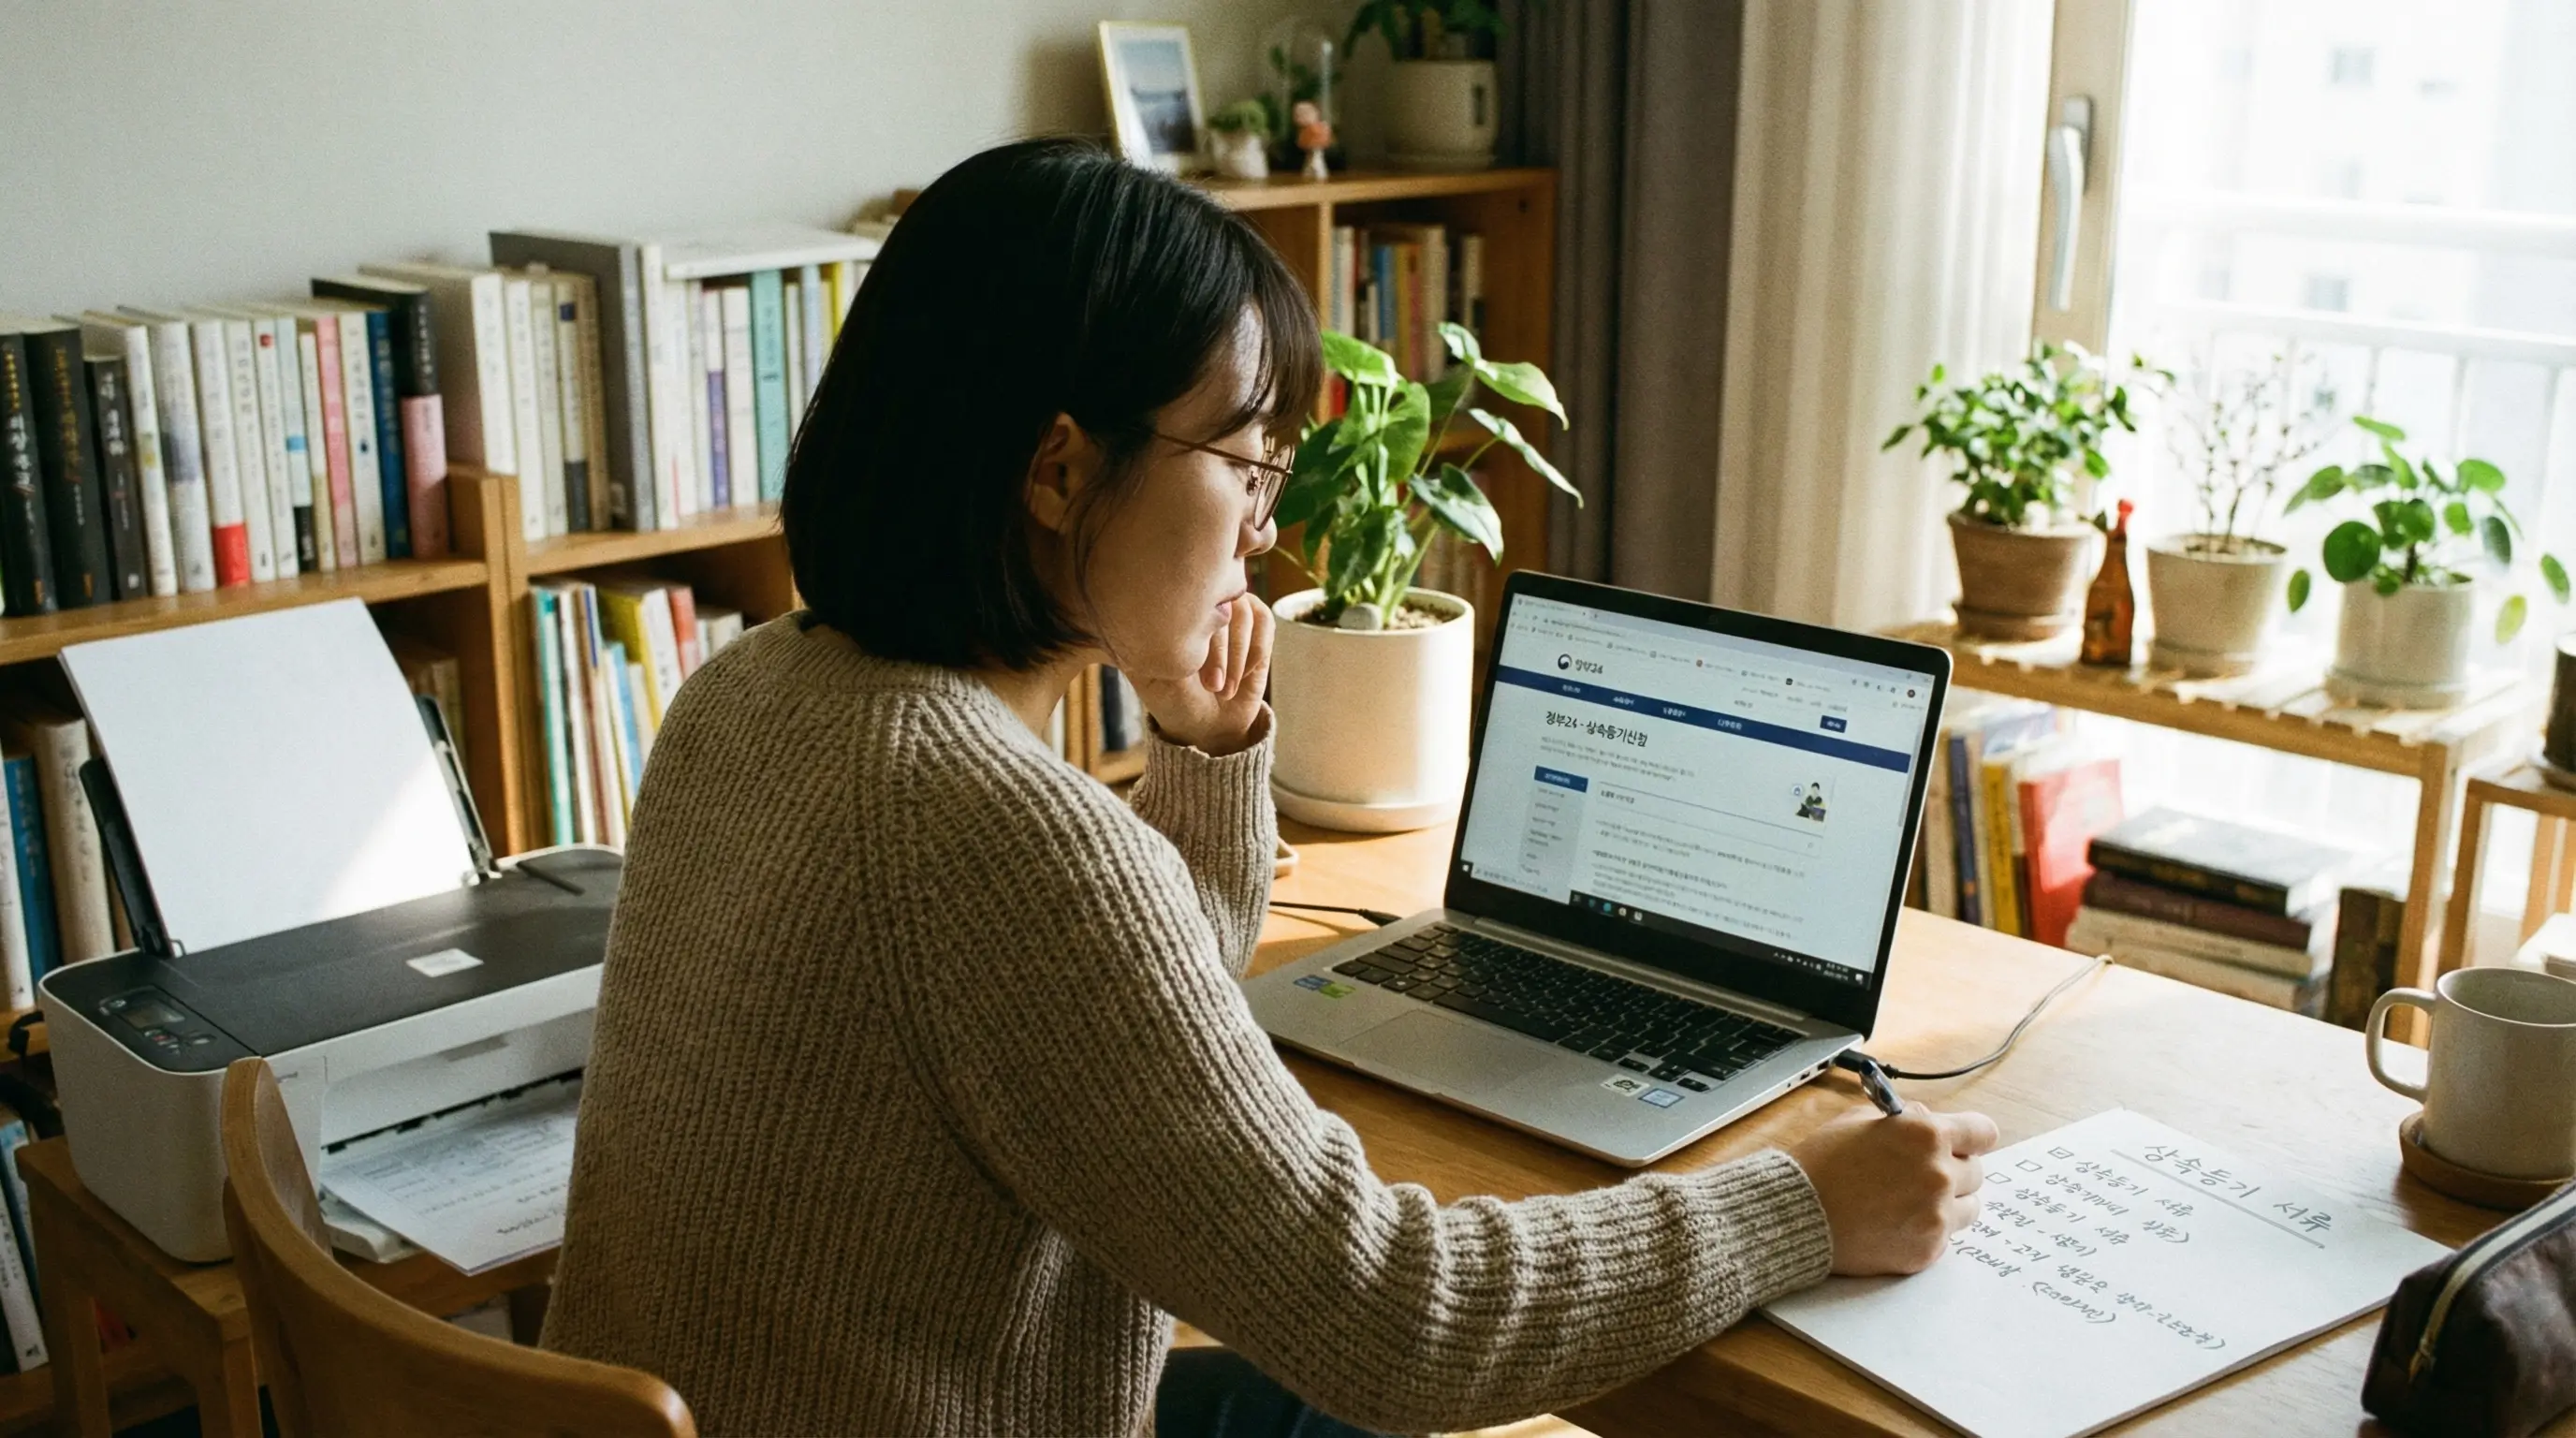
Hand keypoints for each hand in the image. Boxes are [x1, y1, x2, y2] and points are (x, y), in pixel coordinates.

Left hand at [1130, 595, 1272, 756]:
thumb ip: (1159, 643)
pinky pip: (1265, 621)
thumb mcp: (1154, 677)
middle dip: (1219, 653)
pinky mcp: (1256, 627)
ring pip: (1245, 612)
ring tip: (1226, 689)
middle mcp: (1201, 605)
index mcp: (1169, 612)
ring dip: (1239, 655)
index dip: (1197, 638)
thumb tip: (1164, 614)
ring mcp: (1229, 613)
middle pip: (1220, 604)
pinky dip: (1256, 650)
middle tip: (1212, 687)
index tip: (1191, 675)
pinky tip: (1245, 674)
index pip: (1188, 599)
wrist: (1207, 725)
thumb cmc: (1175, 702)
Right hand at [1790, 1101, 1999, 1275]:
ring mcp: (1937, 1216)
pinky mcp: (1928, 1249)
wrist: (1796, 1214)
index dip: (1971, 1138)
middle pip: (1975, 1172)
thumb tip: (1931, 1121)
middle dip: (1953, 1170)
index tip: (1965, 1144)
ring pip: (1968, 1207)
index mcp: (1926, 1135)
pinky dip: (1926, 1230)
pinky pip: (1945, 1236)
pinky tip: (1895, 1223)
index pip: (1983, 1133)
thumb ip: (1906, 1119)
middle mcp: (1939, 1174)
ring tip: (1908, 1202)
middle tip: (1919, 1176)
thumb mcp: (1859, 1120)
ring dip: (1947, 1203)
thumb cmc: (1822, 1164)